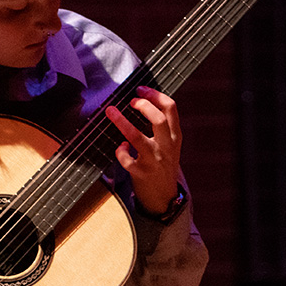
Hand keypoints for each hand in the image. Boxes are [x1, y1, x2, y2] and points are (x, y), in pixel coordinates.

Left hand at [105, 86, 182, 213]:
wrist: (164, 197)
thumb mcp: (169, 144)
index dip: (155, 95)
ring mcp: (154, 160)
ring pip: (137, 137)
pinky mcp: (142, 173)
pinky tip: (120, 148)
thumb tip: (142, 101)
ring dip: (122, 122)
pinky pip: (127, 159)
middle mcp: (166, 147)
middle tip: (130, 101)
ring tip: (110, 111)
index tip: (141, 89)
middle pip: (158, 119)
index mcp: (174, 136)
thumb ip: (161, 127)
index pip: (171, 108)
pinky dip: (120, 151)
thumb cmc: (162, 165)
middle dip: (143, 105)